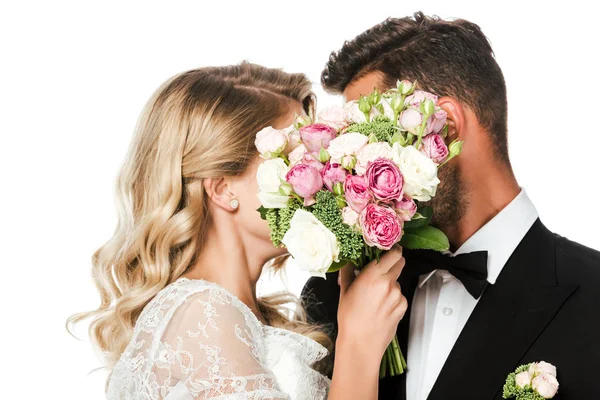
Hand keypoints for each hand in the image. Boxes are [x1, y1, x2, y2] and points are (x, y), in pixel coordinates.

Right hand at [336, 246, 406, 361]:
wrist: (361, 343)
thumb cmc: (350, 318)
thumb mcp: (344, 291)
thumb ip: (348, 272)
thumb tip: (350, 261)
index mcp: (372, 275)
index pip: (393, 253)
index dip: (393, 249)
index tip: (390, 249)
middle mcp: (388, 282)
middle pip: (400, 263)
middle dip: (393, 264)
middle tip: (382, 271)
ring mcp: (398, 295)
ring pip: (397, 281)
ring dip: (390, 284)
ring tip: (376, 298)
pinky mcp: (403, 306)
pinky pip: (400, 296)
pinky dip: (393, 298)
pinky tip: (382, 308)